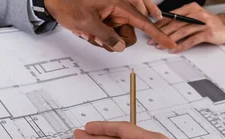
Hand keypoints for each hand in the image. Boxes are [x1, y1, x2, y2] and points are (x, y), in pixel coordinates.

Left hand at [44, 0, 175, 51]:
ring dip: (103, 40)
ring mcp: (111, 14)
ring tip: (87, 32)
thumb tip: (120, 46)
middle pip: (129, 34)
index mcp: (119, 4)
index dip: (158, 33)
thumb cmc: (69, 4)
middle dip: (115, 41)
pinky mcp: (104, 18)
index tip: (169, 43)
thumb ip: (107, 37)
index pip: (143, 22)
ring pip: (118, 36)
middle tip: (97, 38)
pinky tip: (87, 32)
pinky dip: (100, 37)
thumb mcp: (88, 24)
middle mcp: (118, 8)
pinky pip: (109, 34)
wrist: (55, 0)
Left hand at [151, 2, 224, 52]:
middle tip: (153, 40)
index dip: (160, 24)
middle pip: (175, 24)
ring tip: (161, 46)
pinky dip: (182, 46)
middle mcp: (196, 14)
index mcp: (191, 8)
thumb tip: (163, 27)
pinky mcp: (208, 33)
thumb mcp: (194, 17)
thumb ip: (181, 20)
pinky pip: (191, 40)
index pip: (172, 16)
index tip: (151, 31)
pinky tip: (175, 50)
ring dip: (170, 40)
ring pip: (182, 32)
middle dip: (162, 33)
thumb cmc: (208, 23)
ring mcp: (202, 23)